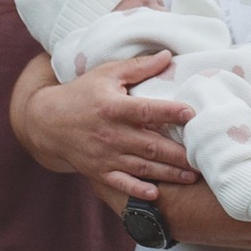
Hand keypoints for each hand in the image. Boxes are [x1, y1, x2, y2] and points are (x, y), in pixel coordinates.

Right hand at [18, 50, 195, 196]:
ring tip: (192, 176)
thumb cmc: (82, 93)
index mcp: (113, 107)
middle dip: (178, 153)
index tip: (192, 114)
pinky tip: (155, 194)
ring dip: (168, 173)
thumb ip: (138, 67)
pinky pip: (120, 184)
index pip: (146, 110)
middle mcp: (110, 133)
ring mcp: (104, 155)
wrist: (47, 121)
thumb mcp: (107, 74)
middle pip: (150, 145)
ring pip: (141, 166)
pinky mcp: (98, 171)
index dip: (169, 112)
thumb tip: (168, 55)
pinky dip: (137, 190)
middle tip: (204, 156)